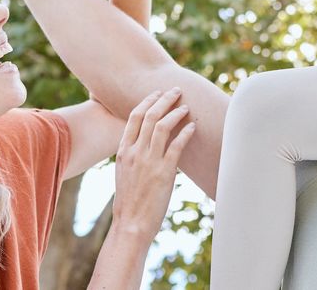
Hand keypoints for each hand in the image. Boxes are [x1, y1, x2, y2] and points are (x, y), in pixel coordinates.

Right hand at [112, 88, 194, 235]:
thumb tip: (146, 145)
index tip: (157, 93)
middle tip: (176, 91)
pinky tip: (193, 127)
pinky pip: (177, 145)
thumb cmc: (129, 201)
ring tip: (186, 106)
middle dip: (164, 99)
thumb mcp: (123, 172)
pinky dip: (186, 132)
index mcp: (123, 151)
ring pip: (162, 126)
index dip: (147, 101)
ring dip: (176, 112)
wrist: (130, 223)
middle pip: (150, 115)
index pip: (134, 117)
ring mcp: (148, 161)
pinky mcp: (163, 172)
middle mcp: (134, 152)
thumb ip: (132, 156)